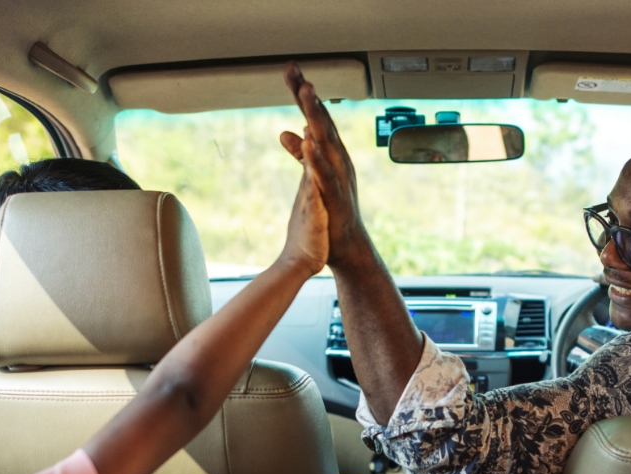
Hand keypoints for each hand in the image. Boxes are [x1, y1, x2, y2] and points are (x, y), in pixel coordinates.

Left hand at [279, 61, 369, 269]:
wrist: (344, 246)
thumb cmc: (330, 213)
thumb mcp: (310, 177)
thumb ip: (300, 154)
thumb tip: (286, 132)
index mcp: (330, 154)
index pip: (315, 118)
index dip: (302, 95)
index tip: (290, 70)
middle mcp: (337, 160)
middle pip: (321, 121)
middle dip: (308, 96)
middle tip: (295, 70)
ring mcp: (338, 177)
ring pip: (326, 141)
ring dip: (316, 116)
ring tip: (306, 93)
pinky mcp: (334, 197)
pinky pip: (325, 173)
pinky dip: (317, 157)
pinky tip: (309, 141)